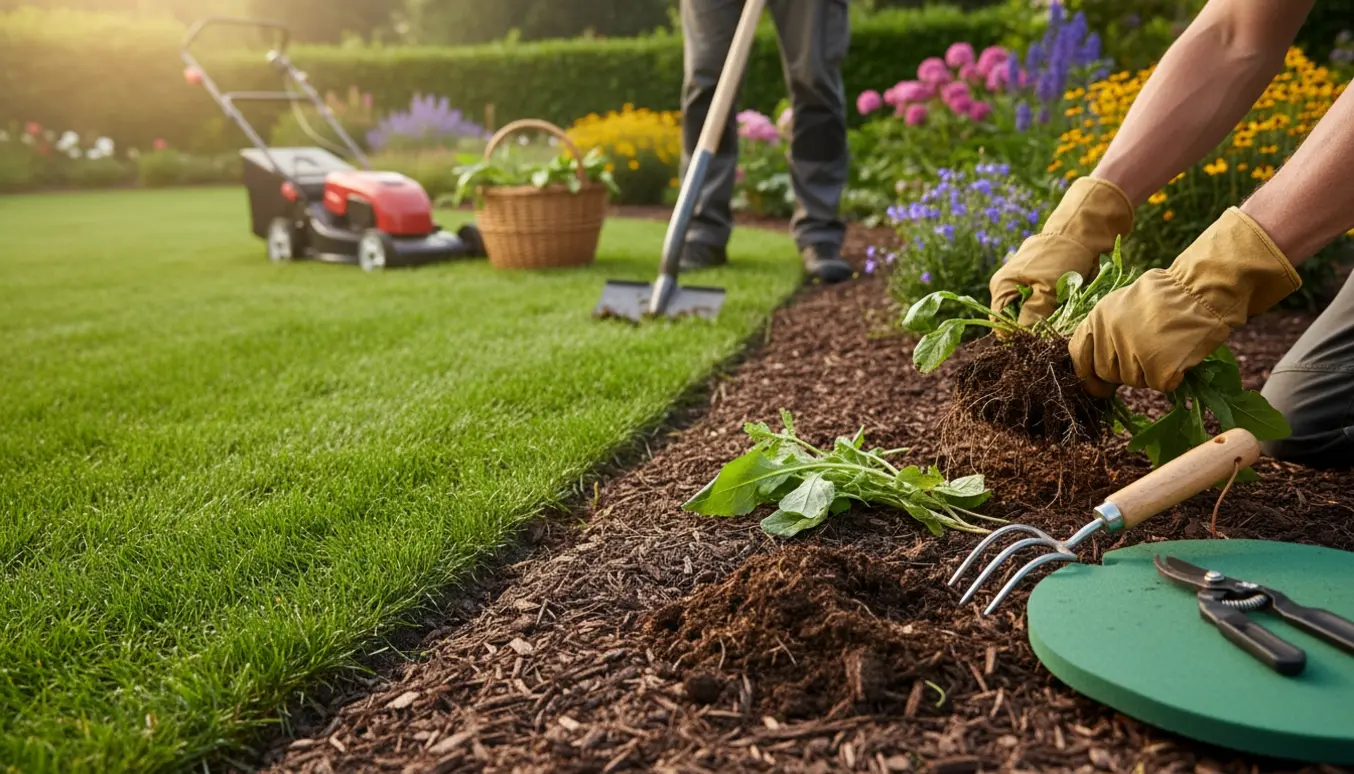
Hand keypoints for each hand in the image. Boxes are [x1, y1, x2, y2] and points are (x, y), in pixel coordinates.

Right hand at [989, 176, 1133, 325]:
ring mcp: (1021, 283)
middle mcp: (1007, 287)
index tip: (1039, 341)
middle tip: (1054, 327)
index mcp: (1001, 287)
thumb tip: (1025, 339)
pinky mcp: (1036, 281)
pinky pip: (1040, 302)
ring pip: (1029, 312)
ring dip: (1045, 316)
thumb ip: (1033, 316)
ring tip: (1062, 313)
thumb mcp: (1048, 289)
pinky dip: (1052, 306)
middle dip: (1033, 326)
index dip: (1018, 336)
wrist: (1081, 230)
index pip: (1001, 325)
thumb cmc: (1062, 257)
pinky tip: (1064, 303)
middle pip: (1015, 319)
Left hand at [1069, 207, 1301, 397]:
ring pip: (1133, 381)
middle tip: (1148, 356)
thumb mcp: (1124, 304)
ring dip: (1150, 373)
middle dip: (1126, 372)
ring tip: (1168, 347)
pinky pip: (1158, 384)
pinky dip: (1171, 377)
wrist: (1201, 290)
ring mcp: (1132, 352)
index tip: (1099, 387)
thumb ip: (1108, 331)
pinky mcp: (1156, 367)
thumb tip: (1100, 369)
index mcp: (1097, 317)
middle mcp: (1108, 334)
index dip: (1087, 374)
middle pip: (1107, 372)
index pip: (1078, 354)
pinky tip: (1179, 355)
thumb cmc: (1169, 296)